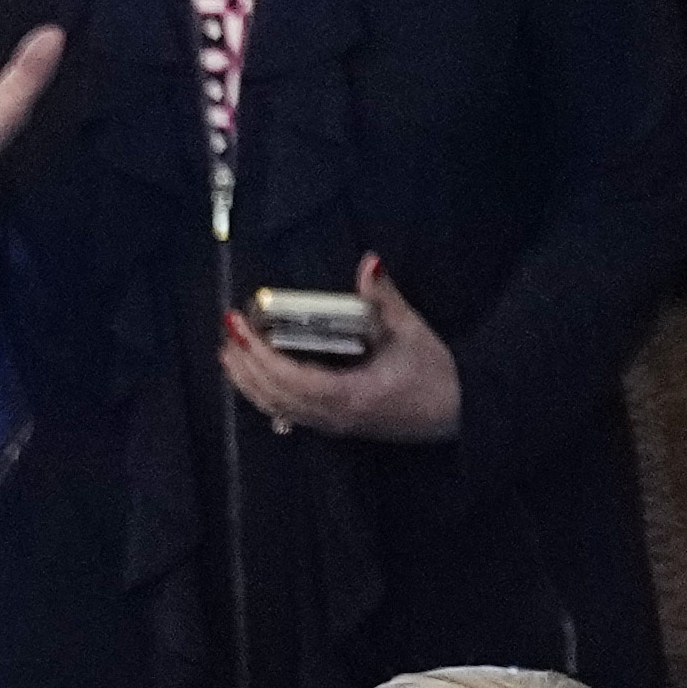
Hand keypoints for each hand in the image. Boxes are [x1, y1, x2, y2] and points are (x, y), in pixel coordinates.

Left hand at [218, 255, 460, 444]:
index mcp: (349, 395)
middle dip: (245, 366)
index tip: (240, 327)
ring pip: (278, 408)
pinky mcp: (337, 423)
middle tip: (228, 333)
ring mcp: (333, 424)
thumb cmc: (437, 376)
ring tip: (231, 355)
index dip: (260, 354)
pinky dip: (267, 393)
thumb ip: (384, 298)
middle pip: (274, 395)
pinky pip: (290, 412)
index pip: (290, 378)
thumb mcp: (412, 331)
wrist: (458, 413)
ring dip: (250, 382)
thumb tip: (370, 263)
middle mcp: (334, 415)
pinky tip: (257, 378)